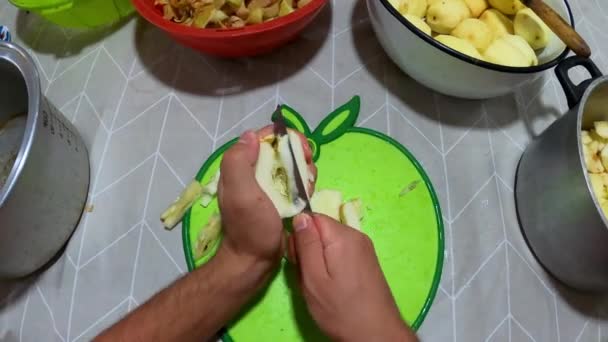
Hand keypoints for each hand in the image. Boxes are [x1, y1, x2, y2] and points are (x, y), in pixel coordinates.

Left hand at [217, 128, 315, 269]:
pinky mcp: (280, 198)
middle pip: (282, 149)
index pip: (264, 137)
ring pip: (292, 164)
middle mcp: (254, 172)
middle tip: (309, 168)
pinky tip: (309, 193)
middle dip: (299, 154)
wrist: (255, 260)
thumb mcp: (240, 193)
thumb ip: (239, 162)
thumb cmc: (249, 227)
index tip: (301, 150)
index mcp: (241, 166)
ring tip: (309, 185)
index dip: (284, 138)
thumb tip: (251, 136)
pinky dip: (306, 183)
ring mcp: (268, 185)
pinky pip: (296, 181)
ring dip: (305, 169)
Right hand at [289, 214, 417, 341]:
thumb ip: (306, 245)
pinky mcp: (366, 260)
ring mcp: (364, 247)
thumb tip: (300, 216)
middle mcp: (356, 235)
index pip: (311, 216)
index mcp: (342, 236)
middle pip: (321, 228)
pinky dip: (330, 264)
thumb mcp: (314, 279)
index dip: (299, 235)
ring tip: (318, 284)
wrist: (377, 335)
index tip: (297, 259)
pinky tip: (331, 285)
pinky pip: (340, 251)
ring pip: (329, 242)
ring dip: (318, 259)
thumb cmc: (341, 310)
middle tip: (307, 276)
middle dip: (308, 248)